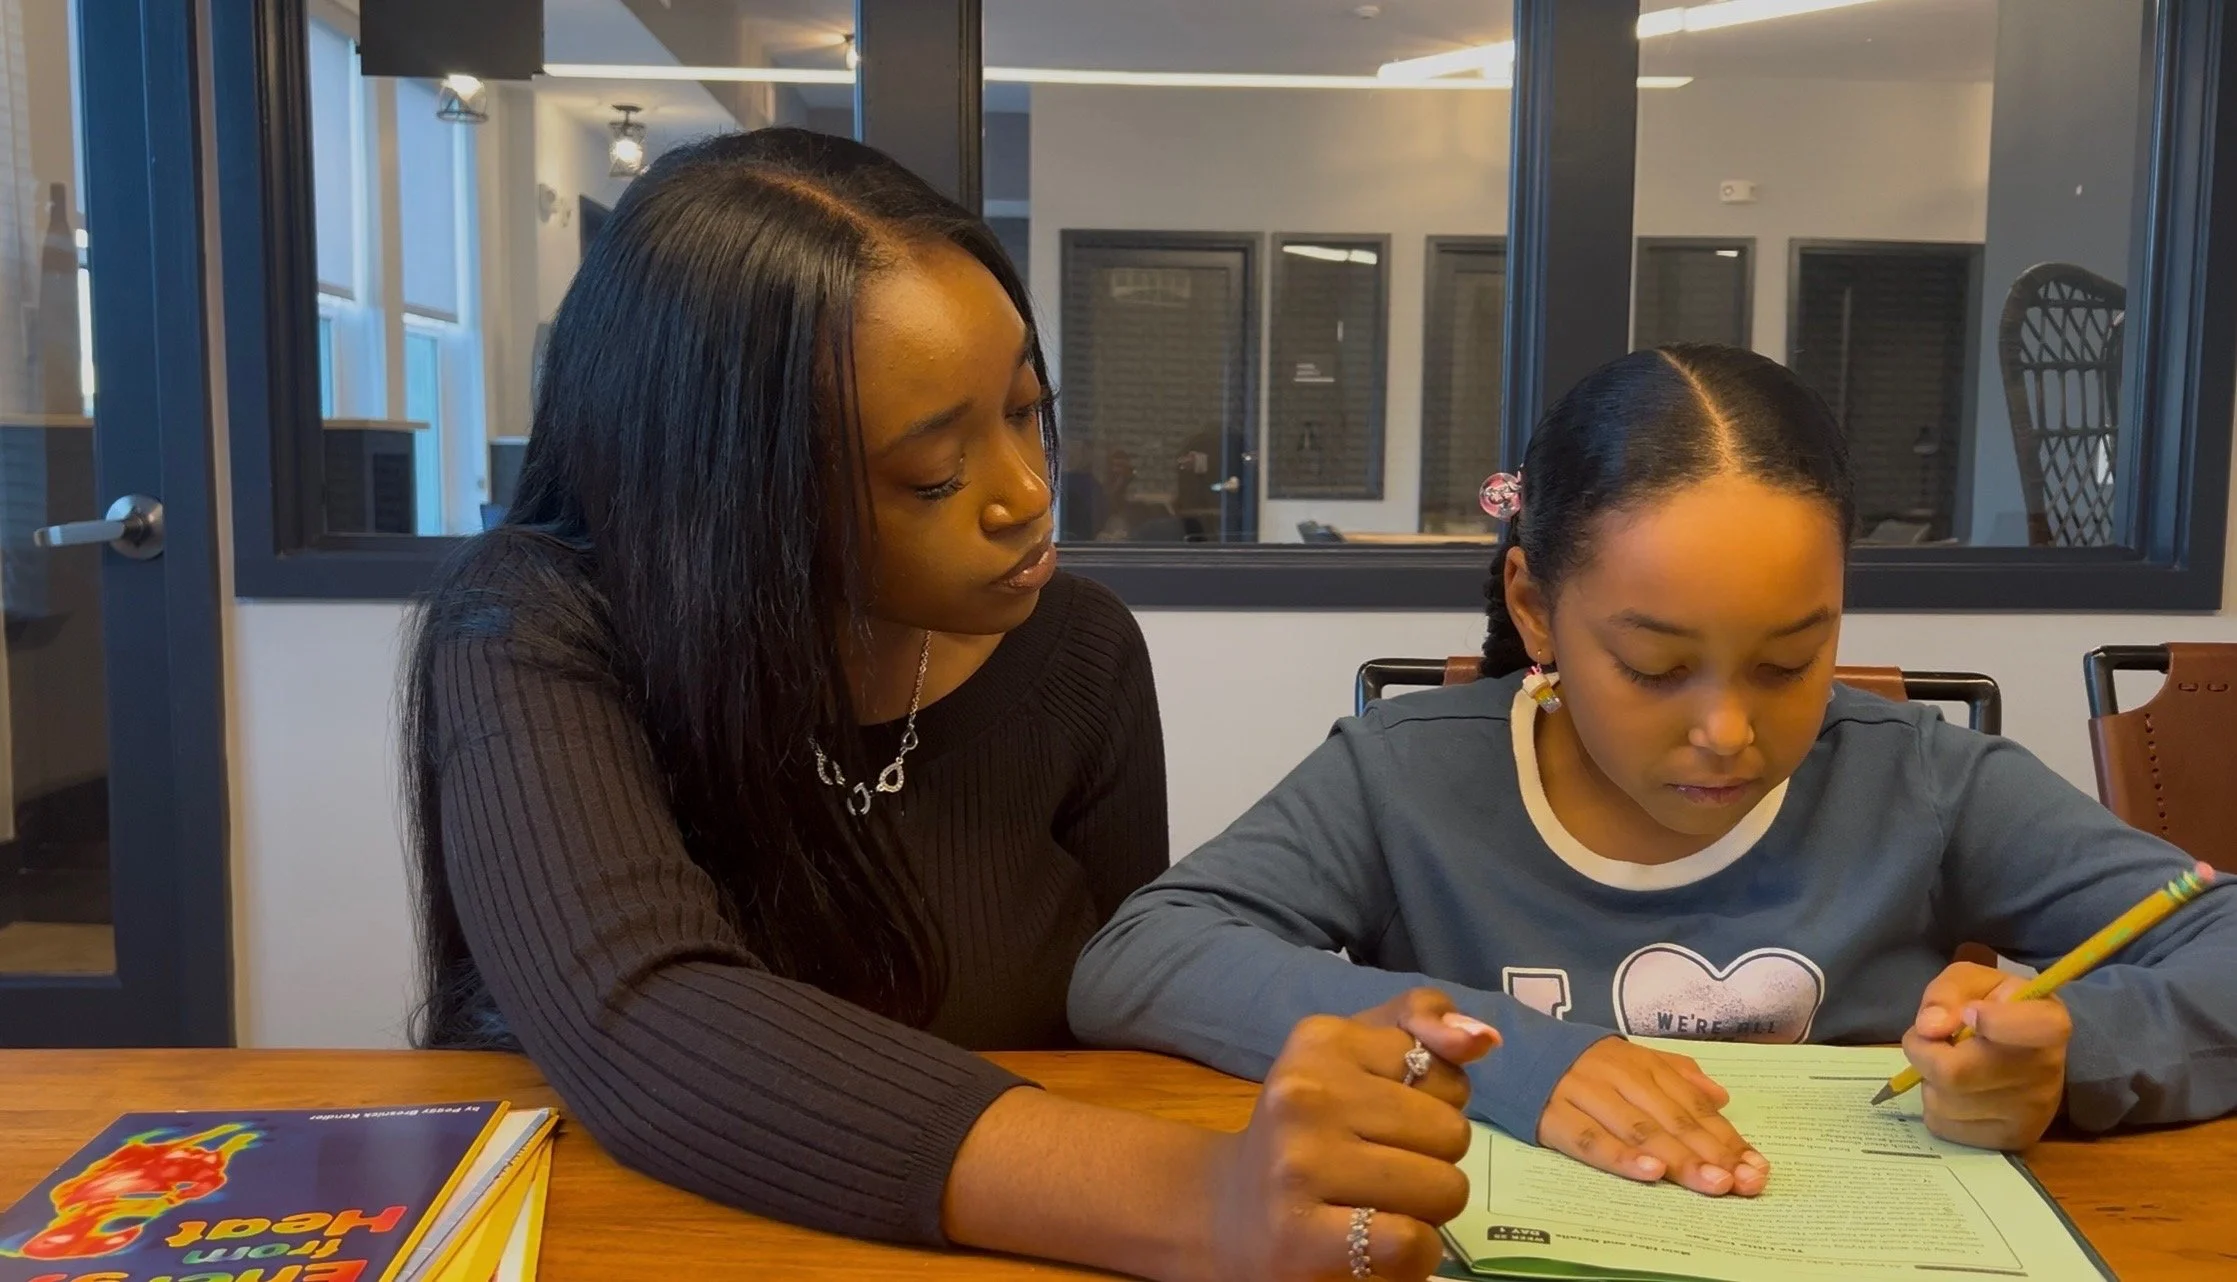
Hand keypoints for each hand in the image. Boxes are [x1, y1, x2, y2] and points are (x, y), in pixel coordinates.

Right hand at [1196, 989, 1498, 1281]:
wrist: (1231, 1211)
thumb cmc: (1312, 1128)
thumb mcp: (1359, 1054)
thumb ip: (1423, 1023)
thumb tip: (1484, 1039)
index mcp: (1321, 1040)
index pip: (1449, 1075)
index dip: (1432, 1106)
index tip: (1382, 1118)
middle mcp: (1304, 1095)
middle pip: (1452, 1134)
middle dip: (1431, 1160)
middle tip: (1378, 1168)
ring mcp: (1299, 1165)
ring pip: (1443, 1189)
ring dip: (1424, 1210)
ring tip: (1375, 1204)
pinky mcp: (1301, 1236)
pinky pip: (1413, 1243)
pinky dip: (1413, 1254)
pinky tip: (1376, 1244)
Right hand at [1536, 1038, 1766, 1196]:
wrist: (1513, 1051)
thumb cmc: (1581, 1066)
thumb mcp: (1631, 1062)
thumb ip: (1676, 1076)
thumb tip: (1721, 1097)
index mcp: (1641, 1064)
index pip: (1692, 1104)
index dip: (1726, 1137)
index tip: (1757, 1167)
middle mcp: (1618, 1077)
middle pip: (1672, 1118)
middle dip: (1711, 1152)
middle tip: (1743, 1182)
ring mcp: (1585, 1095)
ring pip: (1639, 1130)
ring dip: (1678, 1158)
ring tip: (1712, 1183)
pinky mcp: (1553, 1116)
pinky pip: (1590, 1140)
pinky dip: (1621, 1156)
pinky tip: (1650, 1172)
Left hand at [1903, 962, 2068, 1149]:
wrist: (2031, 1052)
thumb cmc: (1998, 1008)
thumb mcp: (1974, 982)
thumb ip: (1947, 992)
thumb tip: (1929, 1027)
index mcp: (2049, 1024)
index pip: (2034, 1027)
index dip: (1994, 1020)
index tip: (1970, 1011)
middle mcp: (2046, 1073)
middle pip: (1957, 1072)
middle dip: (1926, 1052)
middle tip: (1934, 1039)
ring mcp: (2030, 1114)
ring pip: (1943, 1101)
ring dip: (1929, 1079)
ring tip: (1950, 1064)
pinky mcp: (2009, 1141)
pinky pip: (1943, 1124)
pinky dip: (1935, 1104)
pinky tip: (1956, 1091)